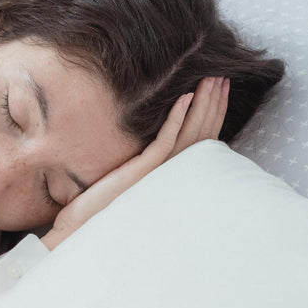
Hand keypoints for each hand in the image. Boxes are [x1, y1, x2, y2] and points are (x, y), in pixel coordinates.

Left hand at [40, 76, 228, 250]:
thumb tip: (154, 146)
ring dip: (203, 105)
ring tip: (213, 80)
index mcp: (173, 175)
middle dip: (214, 103)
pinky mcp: (144, 170)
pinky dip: (176, 118)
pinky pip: (165, 140)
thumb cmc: (101, 211)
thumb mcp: (132, 180)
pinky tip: (184, 98)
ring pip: (190, 133)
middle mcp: (173, 174)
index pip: (201, 139)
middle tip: (224, 77)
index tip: (219, 89)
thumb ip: (147, 165)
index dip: (212, 114)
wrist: (83, 231)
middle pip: (202, 133)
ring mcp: (161, 172)